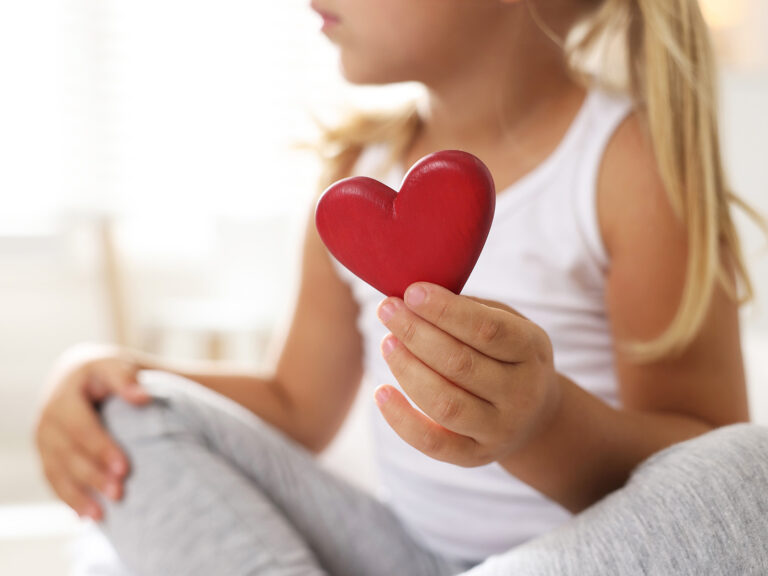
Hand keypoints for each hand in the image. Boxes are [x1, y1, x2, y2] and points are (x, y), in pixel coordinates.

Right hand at [34, 342, 151, 520]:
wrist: (79, 375)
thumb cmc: (105, 372)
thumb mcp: (115, 366)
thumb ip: (126, 379)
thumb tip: (143, 397)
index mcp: (64, 396)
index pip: (81, 427)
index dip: (101, 448)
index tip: (125, 468)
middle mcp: (47, 419)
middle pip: (68, 453)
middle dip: (93, 476)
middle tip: (120, 494)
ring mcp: (43, 439)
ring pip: (57, 471)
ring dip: (78, 495)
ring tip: (102, 515)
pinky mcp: (46, 454)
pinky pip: (53, 480)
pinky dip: (68, 499)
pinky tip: (85, 517)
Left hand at [374, 282, 561, 466]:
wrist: (535, 415)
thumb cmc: (507, 354)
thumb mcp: (507, 323)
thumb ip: (470, 310)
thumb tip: (415, 297)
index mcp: (531, 350)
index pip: (487, 330)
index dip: (445, 310)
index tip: (411, 292)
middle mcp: (521, 394)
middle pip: (460, 364)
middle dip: (416, 333)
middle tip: (387, 310)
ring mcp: (500, 429)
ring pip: (445, 403)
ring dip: (407, 370)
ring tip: (387, 342)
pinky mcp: (475, 456)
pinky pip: (433, 443)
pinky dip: (402, 419)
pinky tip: (381, 392)